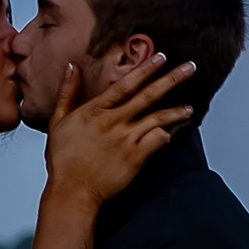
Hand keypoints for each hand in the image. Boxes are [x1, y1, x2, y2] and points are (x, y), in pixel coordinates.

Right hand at [42, 53, 194, 208]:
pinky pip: (157, 141)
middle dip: (171, 79)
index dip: (145, 69)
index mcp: (96, 111)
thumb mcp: (58, 122)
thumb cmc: (63, 160)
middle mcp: (113, 122)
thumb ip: (67, 92)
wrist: (72, 192)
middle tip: (190, 68)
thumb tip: (73, 67)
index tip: (161, 56)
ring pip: (158, 119)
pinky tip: (173, 133)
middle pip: (148, 96)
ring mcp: (126, 140)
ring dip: (176, 111)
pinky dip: (167, 135)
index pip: (126, 84)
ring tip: (189, 108)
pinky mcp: (135, 158)